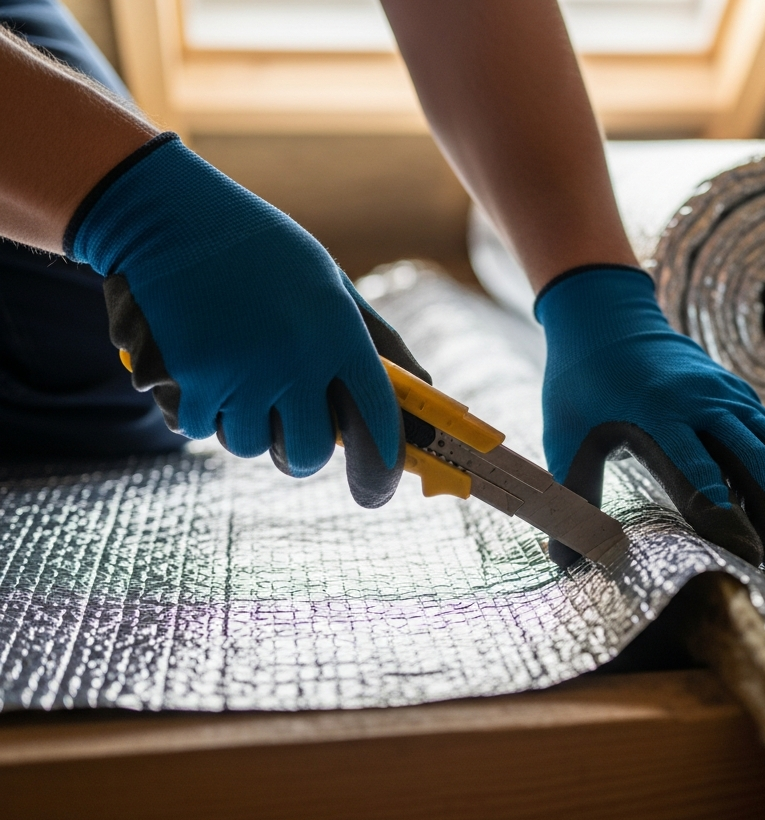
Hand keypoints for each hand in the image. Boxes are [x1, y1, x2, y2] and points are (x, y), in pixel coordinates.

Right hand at [66, 133, 410, 507]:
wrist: (171, 216)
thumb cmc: (262, 252)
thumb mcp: (331, 284)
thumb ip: (375, 342)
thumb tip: (426, 388)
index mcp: (340, 334)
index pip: (378, 421)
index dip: (382, 468)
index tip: (377, 490)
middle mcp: (296, 360)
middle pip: (309, 453)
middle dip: (301, 455)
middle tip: (292, 436)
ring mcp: (242, 374)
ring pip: (251, 445)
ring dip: (246, 424)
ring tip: (237, 372)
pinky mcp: (189, 381)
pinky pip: (201, 427)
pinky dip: (199, 409)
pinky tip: (199, 363)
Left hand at [538, 266, 764, 576]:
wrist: (607, 317)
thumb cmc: (580, 385)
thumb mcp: (563, 437)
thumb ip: (571, 498)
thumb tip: (564, 562)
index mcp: (657, 414)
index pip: (700, 474)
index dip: (726, 518)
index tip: (748, 558)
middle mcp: (702, 402)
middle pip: (755, 464)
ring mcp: (728, 395)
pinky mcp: (741, 395)